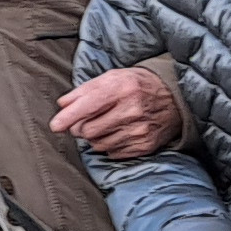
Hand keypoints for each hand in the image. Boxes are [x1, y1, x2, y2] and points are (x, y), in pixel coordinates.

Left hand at [52, 64, 179, 160]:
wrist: (174, 98)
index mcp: (122, 87)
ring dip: (95, 138)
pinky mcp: (145, 145)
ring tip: (106, 125)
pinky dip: (110, 145)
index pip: (87, 106)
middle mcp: (132, 109)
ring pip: (98, 144)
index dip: (67, 118)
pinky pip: (113, 153)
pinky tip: (118, 133)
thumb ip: (85, 90)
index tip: (55, 126)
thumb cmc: (137, 85)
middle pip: (88, 130)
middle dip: (81, 127)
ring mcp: (140, 130)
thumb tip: (62, 104)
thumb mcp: (113, 77)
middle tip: (86, 121)